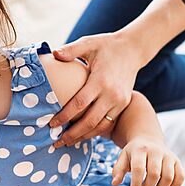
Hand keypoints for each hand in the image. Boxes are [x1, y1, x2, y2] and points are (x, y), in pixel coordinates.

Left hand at [50, 31, 146, 145]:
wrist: (133, 50)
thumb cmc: (106, 46)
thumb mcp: (89, 43)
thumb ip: (71, 50)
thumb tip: (54, 54)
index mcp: (101, 80)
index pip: (79, 103)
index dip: (65, 116)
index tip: (52, 124)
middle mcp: (112, 94)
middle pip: (89, 121)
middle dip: (72, 134)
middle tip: (56, 142)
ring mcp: (120, 102)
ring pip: (100, 126)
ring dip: (83, 136)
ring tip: (67, 142)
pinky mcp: (124, 105)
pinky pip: (108, 123)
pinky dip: (95, 131)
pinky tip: (82, 135)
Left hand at [111, 136, 183, 185]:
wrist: (148, 139)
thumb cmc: (134, 153)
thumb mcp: (123, 158)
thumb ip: (118, 170)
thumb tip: (115, 183)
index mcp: (140, 149)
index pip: (139, 168)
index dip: (136, 183)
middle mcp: (156, 151)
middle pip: (154, 174)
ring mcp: (168, 155)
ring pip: (168, 177)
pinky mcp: (177, 160)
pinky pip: (180, 176)